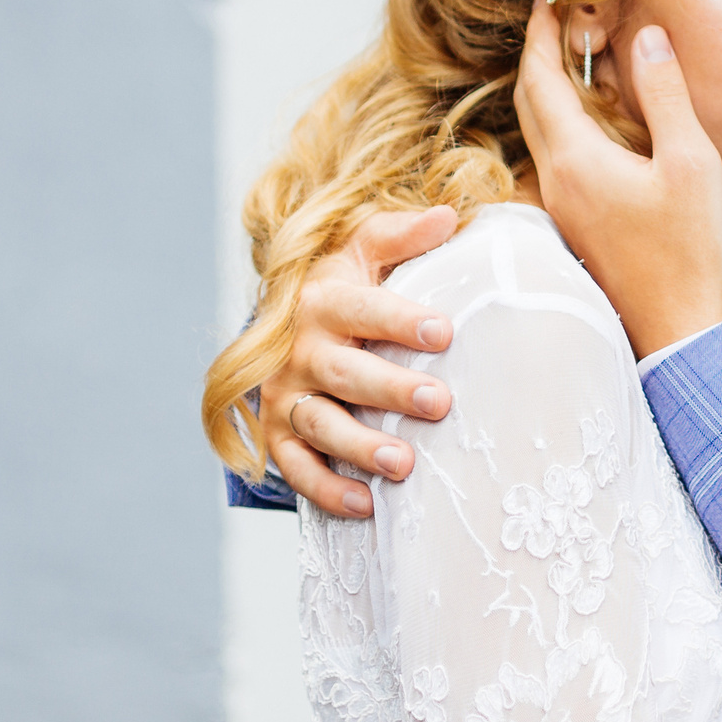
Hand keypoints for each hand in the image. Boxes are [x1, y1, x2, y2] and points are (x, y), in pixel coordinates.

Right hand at [260, 206, 461, 514]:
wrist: (284, 320)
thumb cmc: (345, 281)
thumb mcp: (365, 246)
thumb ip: (402, 233)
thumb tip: (446, 215)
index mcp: (323, 300)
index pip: (365, 309)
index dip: (402, 321)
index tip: (446, 332)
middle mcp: (299, 350)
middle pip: (346, 372)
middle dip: (391, 390)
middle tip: (439, 403)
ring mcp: (285, 395)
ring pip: (320, 424)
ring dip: (359, 447)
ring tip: (404, 463)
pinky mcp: (275, 434)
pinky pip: (297, 467)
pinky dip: (326, 489)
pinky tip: (365, 505)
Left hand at [515, 0, 721, 355]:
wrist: (677, 326)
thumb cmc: (688, 247)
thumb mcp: (690, 161)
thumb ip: (665, 95)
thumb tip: (646, 37)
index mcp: (577, 159)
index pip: (540, 80)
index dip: (540, 35)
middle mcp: (557, 179)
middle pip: (530, 103)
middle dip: (538, 55)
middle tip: (556, 18)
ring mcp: (562, 205)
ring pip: (541, 131)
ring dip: (550, 88)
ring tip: (577, 55)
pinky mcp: (577, 222)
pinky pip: (558, 155)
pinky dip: (566, 120)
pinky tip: (596, 116)